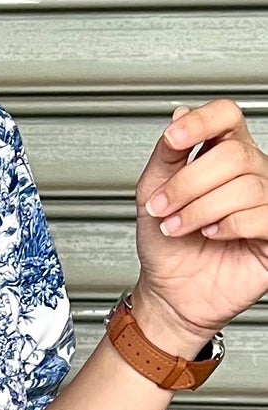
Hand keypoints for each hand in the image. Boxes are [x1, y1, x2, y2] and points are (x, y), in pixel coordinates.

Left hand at [132, 97, 267, 355]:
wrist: (169, 294)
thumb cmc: (166, 247)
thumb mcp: (152, 194)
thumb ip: (166, 155)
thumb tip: (180, 115)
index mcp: (222, 157)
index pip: (227, 117)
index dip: (202, 122)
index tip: (173, 140)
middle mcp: (249, 174)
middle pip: (232, 155)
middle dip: (188, 184)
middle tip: (162, 208)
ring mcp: (264, 202)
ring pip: (244, 187)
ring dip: (199, 210)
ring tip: (178, 228)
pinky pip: (260, 215)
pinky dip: (227, 226)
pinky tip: (211, 235)